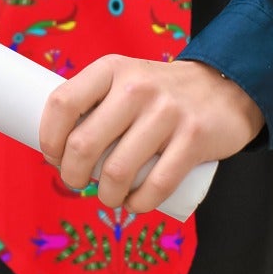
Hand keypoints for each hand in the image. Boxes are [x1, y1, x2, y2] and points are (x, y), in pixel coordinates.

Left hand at [37, 56, 264, 214]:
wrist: (223, 87)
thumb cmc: (159, 92)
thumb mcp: (124, 78)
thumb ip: (96, 101)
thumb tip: (58, 143)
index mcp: (111, 69)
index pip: (62, 103)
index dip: (49, 137)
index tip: (52, 156)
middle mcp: (135, 86)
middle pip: (84, 143)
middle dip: (71, 175)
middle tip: (75, 182)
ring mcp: (166, 112)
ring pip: (117, 171)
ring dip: (105, 195)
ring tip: (107, 196)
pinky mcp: (193, 139)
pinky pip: (156, 185)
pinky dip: (139, 204)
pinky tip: (133, 205)